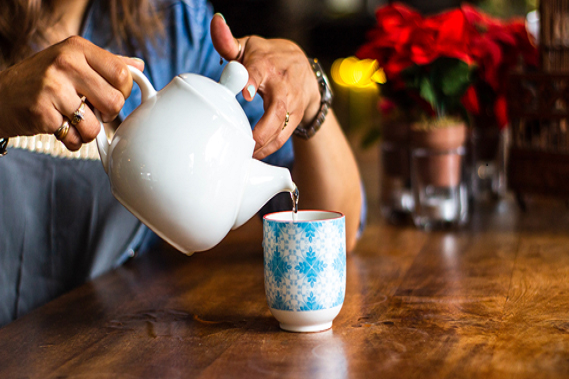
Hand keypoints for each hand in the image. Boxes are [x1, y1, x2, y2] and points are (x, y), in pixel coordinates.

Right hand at [0, 36, 143, 150]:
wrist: (0, 96)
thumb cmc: (43, 80)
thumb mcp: (73, 61)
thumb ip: (107, 63)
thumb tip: (139, 66)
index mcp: (77, 48)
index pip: (123, 74)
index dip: (123, 92)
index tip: (112, 96)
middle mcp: (65, 63)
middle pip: (115, 102)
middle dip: (108, 114)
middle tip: (94, 111)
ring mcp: (52, 87)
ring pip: (96, 125)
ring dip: (89, 132)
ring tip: (75, 121)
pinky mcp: (42, 112)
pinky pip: (76, 138)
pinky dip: (73, 140)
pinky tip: (60, 128)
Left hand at [211, 14, 320, 159]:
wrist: (304, 71)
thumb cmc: (269, 59)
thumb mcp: (249, 47)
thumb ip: (228, 41)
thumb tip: (216, 22)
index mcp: (267, 64)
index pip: (261, 70)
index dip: (253, 80)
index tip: (246, 93)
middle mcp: (283, 85)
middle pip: (277, 109)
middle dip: (262, 129)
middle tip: (246, 143)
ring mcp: (292, 104)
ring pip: (282, 129)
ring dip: (264, 146)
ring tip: (245, 157)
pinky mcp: (295, 119)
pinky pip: (283, 138)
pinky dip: (268, 150)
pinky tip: (253, 157)